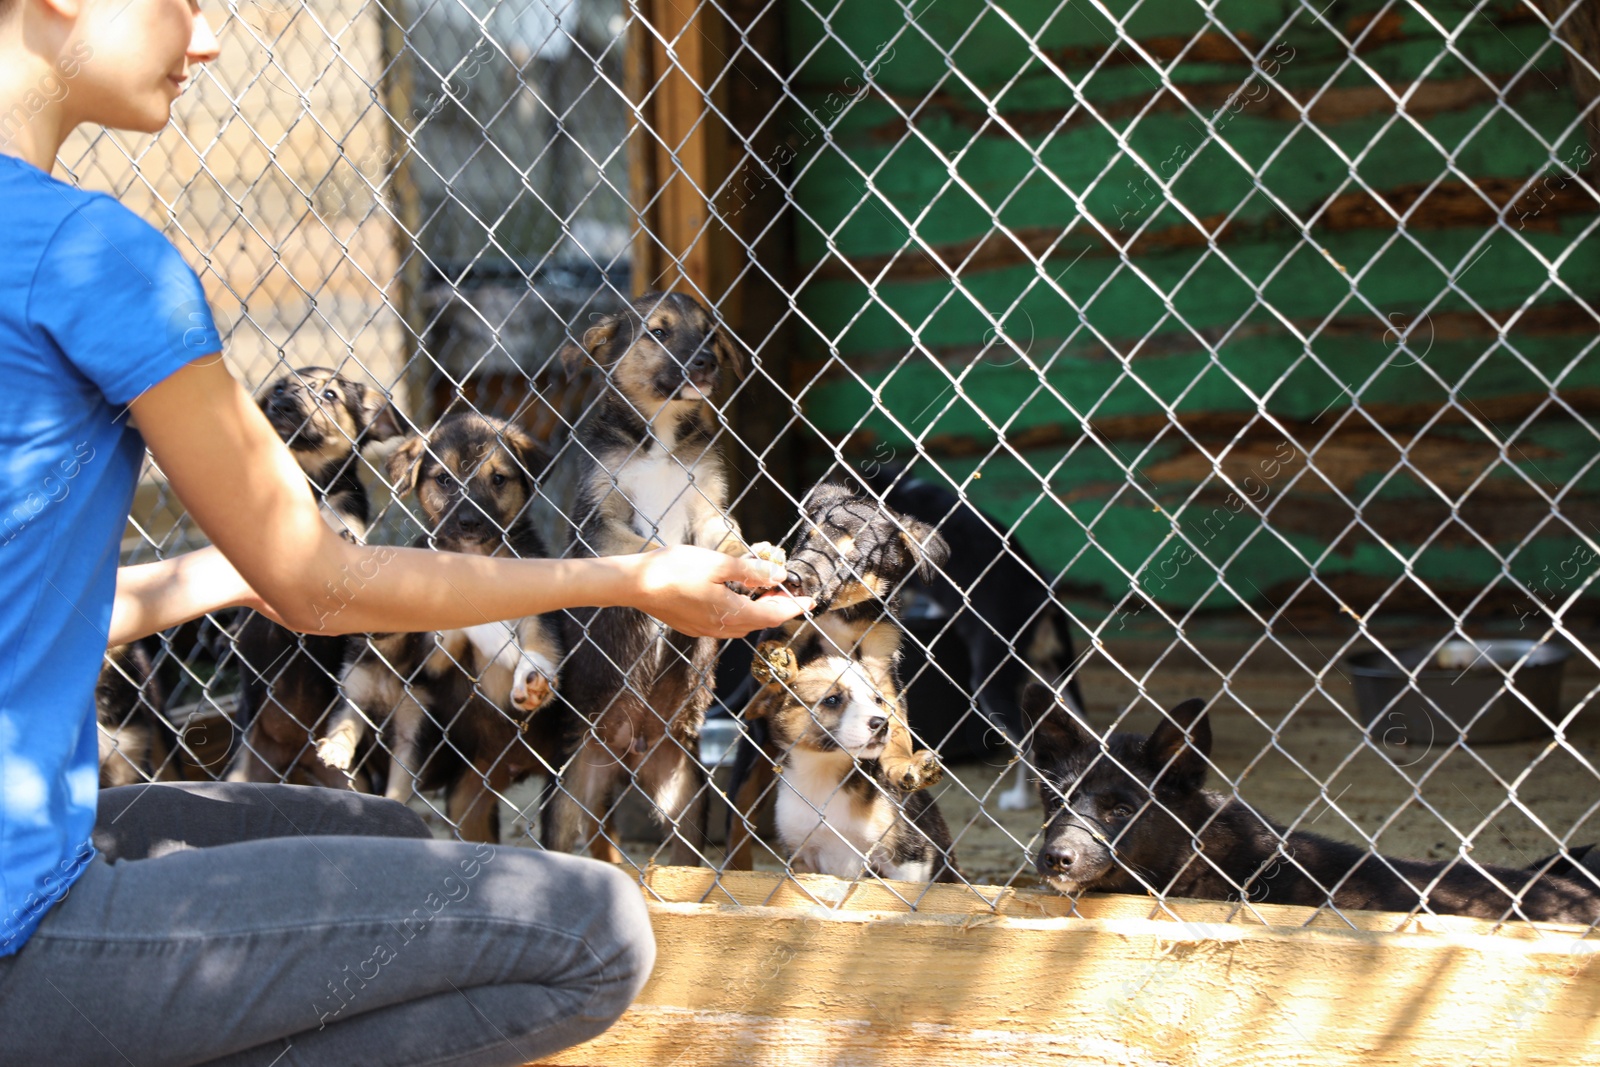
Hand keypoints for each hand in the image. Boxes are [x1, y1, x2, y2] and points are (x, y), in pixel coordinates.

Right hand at [628, 545, 814, 637]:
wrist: (636, 585)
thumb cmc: (675, 570)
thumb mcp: (719, 564)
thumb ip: (751, 571)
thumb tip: (779, 575)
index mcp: (732, 612)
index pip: (774, 614)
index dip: (795, 607)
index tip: (811, 600)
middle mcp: (721, 627)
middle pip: (760, 621)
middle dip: (779, 607)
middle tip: (790, 591)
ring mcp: (706, 630)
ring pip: (743, 625)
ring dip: (758, 610)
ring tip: (765, 591)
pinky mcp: (693, 626)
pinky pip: (726, 624)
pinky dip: (739, 612)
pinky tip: (735, 597)